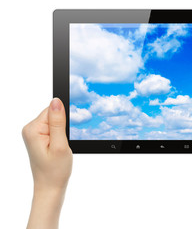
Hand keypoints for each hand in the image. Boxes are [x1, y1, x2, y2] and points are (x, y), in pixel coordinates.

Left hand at [22, 98, 72, 228]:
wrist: (50, 187)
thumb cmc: (55, 170)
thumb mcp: (60, 145)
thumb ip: (57, 122)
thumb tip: (56, 101)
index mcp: (33, 129)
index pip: (52, 110)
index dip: (64, 121)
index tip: (64, 135)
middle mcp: (30, 129)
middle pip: (53, 115)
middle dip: (62, 127)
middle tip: (62, 144)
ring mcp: (34, 134)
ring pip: (55, 122)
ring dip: (61, 133)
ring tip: (59, 148)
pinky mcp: (39, 138)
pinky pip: (53, 129)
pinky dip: (60, 136)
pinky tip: (58, 148)